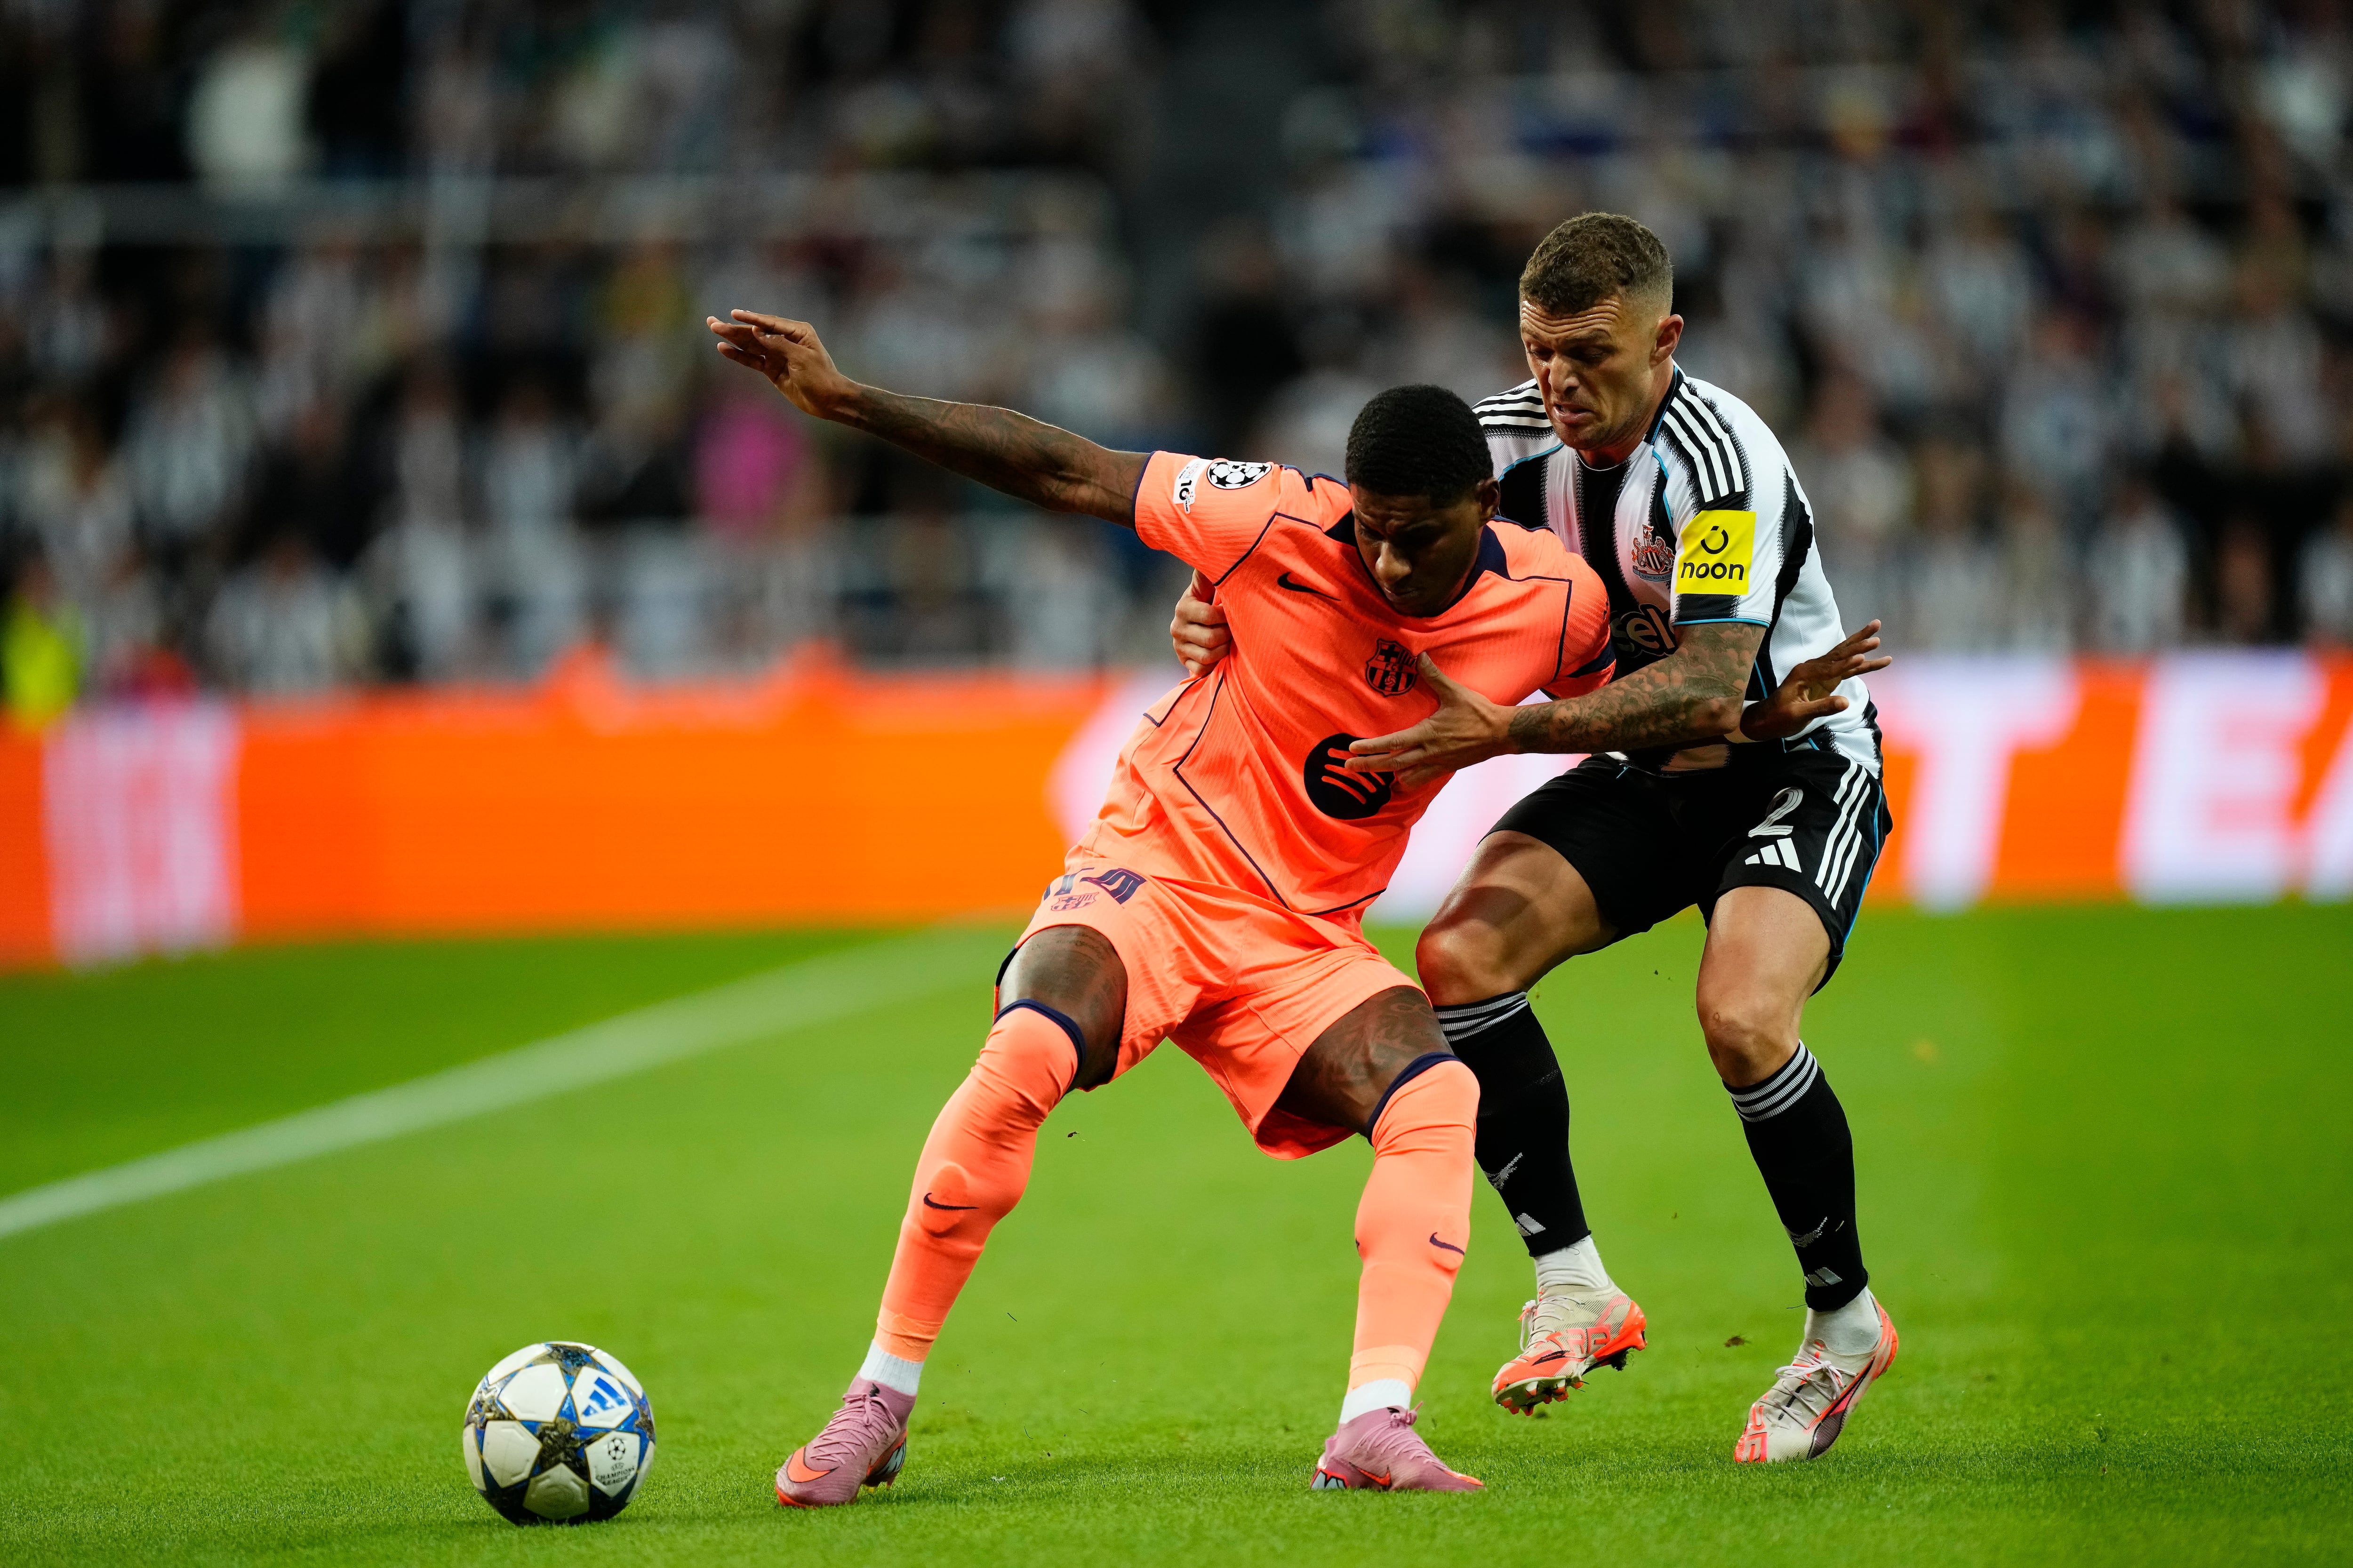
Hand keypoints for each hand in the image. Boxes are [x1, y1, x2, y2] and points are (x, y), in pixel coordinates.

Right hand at [707, 310, 857, 420]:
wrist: (829, 400)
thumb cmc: (821, 377)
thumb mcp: (801, 358)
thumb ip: (778, 344)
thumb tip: (757, 331)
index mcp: (797, 332)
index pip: (769, 323)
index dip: (751, 318)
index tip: (735, 314)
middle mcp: (786, 340)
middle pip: (756, 333)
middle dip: (735, 328)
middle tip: (712, 322)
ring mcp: (777, 355)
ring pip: (751, 345)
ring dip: (733, 339)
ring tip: (714, 330)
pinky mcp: (772, 369)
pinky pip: (753, 360)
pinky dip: (739, 355)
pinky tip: (725, 349)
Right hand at [1170, 571, 1230, 675]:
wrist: (1203, 625)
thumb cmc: (1213, 601)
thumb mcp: (1208, 585)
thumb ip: (1208, 572)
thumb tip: (1212, 546)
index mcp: (1183, 607)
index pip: (1210, 616)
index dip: (1227, 616)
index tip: (1233, 612)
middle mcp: (1176, 628)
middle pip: (1212, 639)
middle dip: (1228, 635)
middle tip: (1235, 630)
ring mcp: (1179, 647)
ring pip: (1209, 656)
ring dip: (1225, 650)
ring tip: (1229, 641)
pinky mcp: (1184, 662)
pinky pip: (1203, 669)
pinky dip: (1215, 663)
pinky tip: (1219, 653)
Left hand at [1344, 655, 1514, 788]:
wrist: (1502, 733)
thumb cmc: (1478, 712)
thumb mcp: (1455, 692)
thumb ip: (1434, 676)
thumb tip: (1421, 656)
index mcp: (1427, 734)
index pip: (1392, 743)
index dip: (1370, 747)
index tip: (1352, 749)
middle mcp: (1429, 752)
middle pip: (1392, 765)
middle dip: (1368, 767)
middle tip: (1347, 767)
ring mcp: (1437, 764)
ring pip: (1405, 776)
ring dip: (1386, 776)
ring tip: (1369, 774)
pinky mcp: (1446, 769)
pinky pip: (1421, 780)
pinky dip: (1407, 781)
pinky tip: (1399, 779)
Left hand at [1738, 619, 1891, 740]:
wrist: (1767, 719)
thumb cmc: (1778, 717)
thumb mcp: (1798, 715)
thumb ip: (1821, 708)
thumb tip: (1845, 702)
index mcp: (1804, 673)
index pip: (1830, 667)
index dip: (1846, 664)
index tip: (1862, 658)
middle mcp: (1812, 667)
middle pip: (1839, 652)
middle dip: (1858, 641)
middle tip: (1875, 626)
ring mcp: (1819, 672)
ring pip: (1844, 657)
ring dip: (1861, 647)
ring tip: (1878, 637)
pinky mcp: (1825, 679)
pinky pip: (1846, 670)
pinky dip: (1860, 666)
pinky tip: (1874, 660)